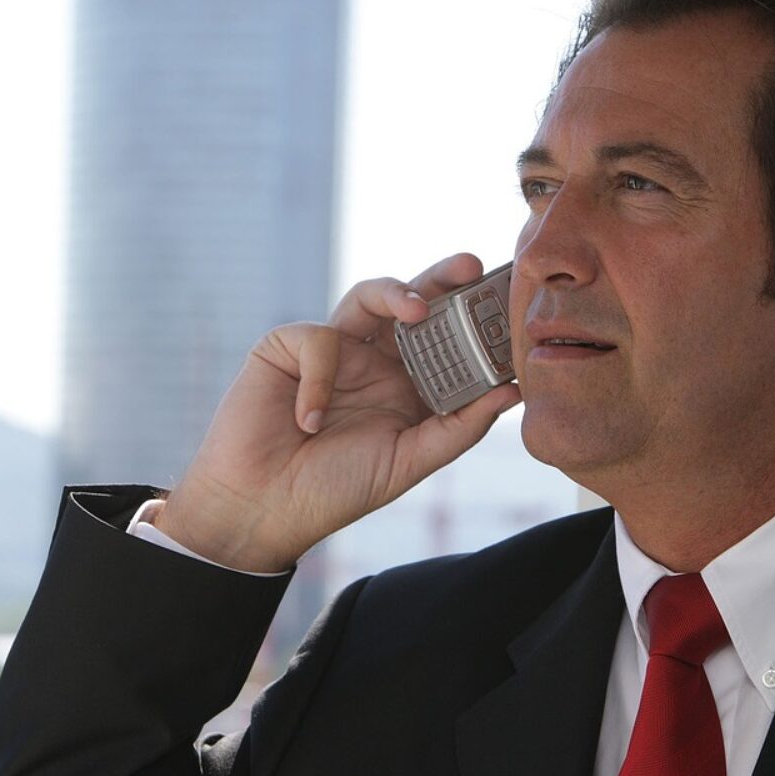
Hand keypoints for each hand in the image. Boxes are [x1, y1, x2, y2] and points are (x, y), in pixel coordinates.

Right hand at [154, 253, 522, 572]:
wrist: (262, 509)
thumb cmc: (334, 490)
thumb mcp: (407, 462)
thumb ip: (458, 427)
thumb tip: (513, 391)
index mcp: (405, 386)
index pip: (446, 340)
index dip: (473, 321)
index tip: (507, 307)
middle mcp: (372, 361)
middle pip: (412, 304)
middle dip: (441, 279)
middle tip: (470, 266)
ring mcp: (331, 351)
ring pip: (366, 297)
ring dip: (394, 292)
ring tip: (416, 309)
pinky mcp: (285, 348)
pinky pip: (317, 339)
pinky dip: (319, 378)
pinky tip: (309, 420)